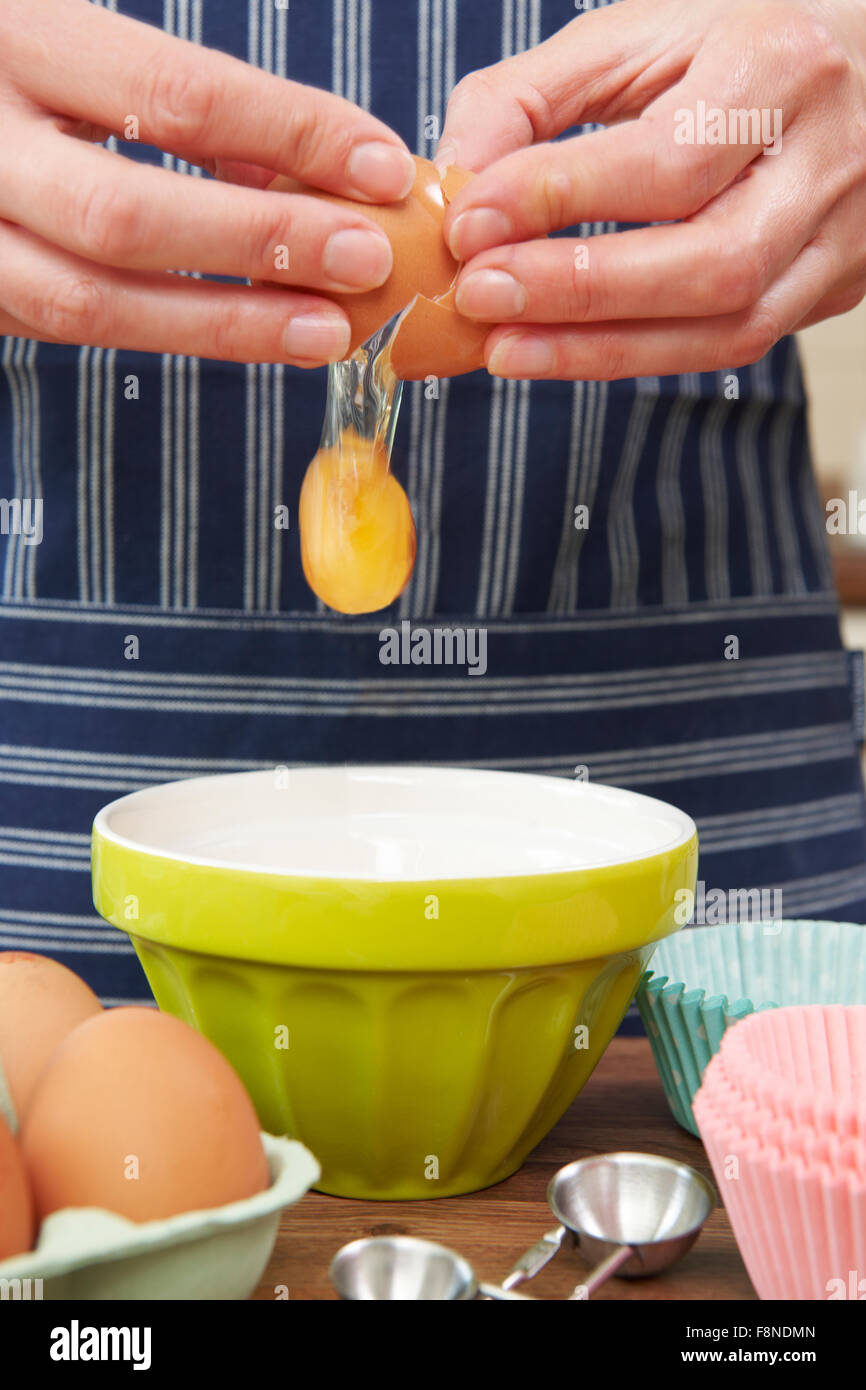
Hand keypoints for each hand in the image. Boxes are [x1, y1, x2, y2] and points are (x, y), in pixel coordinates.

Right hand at [0, 0, 416, 363]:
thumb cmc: (4, 64)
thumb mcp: (69, 41)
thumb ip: (170, 100)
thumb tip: (305, 176)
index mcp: (13, 37)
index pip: (173, 93)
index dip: (289, 133)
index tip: (381, 164)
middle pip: (127, 213)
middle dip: (261, 245)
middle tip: (365, 259)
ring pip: (91, 302)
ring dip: (225, 324)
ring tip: (326, 330)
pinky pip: (70, 328)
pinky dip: (169, 333)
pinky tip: (247, 331)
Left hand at [438, 0, 865, 379]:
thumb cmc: (737, 42)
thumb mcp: (638, 34)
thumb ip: (531, 97)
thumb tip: (452, 177)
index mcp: (780, 67)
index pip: (669, 157)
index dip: (560, 199)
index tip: (468, 224)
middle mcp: (827, 160)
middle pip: (711, 260)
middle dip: (581, 288)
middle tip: (479, 296)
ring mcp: (841, 236)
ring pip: (729, 324)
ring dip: (602, 349)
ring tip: (504, 348)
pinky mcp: (831, 287)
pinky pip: (734, 344)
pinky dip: (640, 355)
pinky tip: (564, 353)